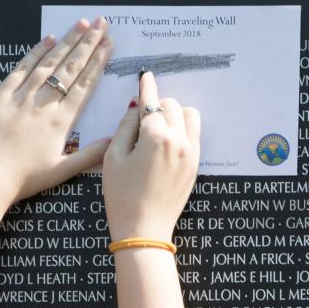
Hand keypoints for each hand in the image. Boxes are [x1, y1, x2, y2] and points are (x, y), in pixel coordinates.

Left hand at [0, 17, 113, 206]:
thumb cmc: (24, 178)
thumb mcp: (62, 171)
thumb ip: (90, 155)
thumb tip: (115, 140)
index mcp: (60, 121)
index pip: (84, 84)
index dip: (98, 62)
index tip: (109, 44)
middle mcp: (43, 104)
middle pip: (70, 67)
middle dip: (88, 43)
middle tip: (102, 24)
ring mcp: (21, 96)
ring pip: (48, 63)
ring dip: (67, 41)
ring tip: (82, 24)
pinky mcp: (1, 95)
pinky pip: (21, 68)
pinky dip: (35, 52)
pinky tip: (48, 40)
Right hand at [102, 70, 201, 241]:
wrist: (144, 231)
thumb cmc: (122, 196)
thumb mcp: (113, 157)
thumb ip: (126, 126)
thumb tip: (137, 107)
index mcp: (156, 137)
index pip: (152, 101)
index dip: (147, 87)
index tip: (147, 76)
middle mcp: (179, 141)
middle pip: (173, 105)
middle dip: (158, 105)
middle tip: (143, 118)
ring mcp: (191, 154)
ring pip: (190, 117)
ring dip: (175, 115)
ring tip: (158, 130)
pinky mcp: (195, 166)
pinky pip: (194, 136)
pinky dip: (183, 131)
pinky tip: (167, 143)